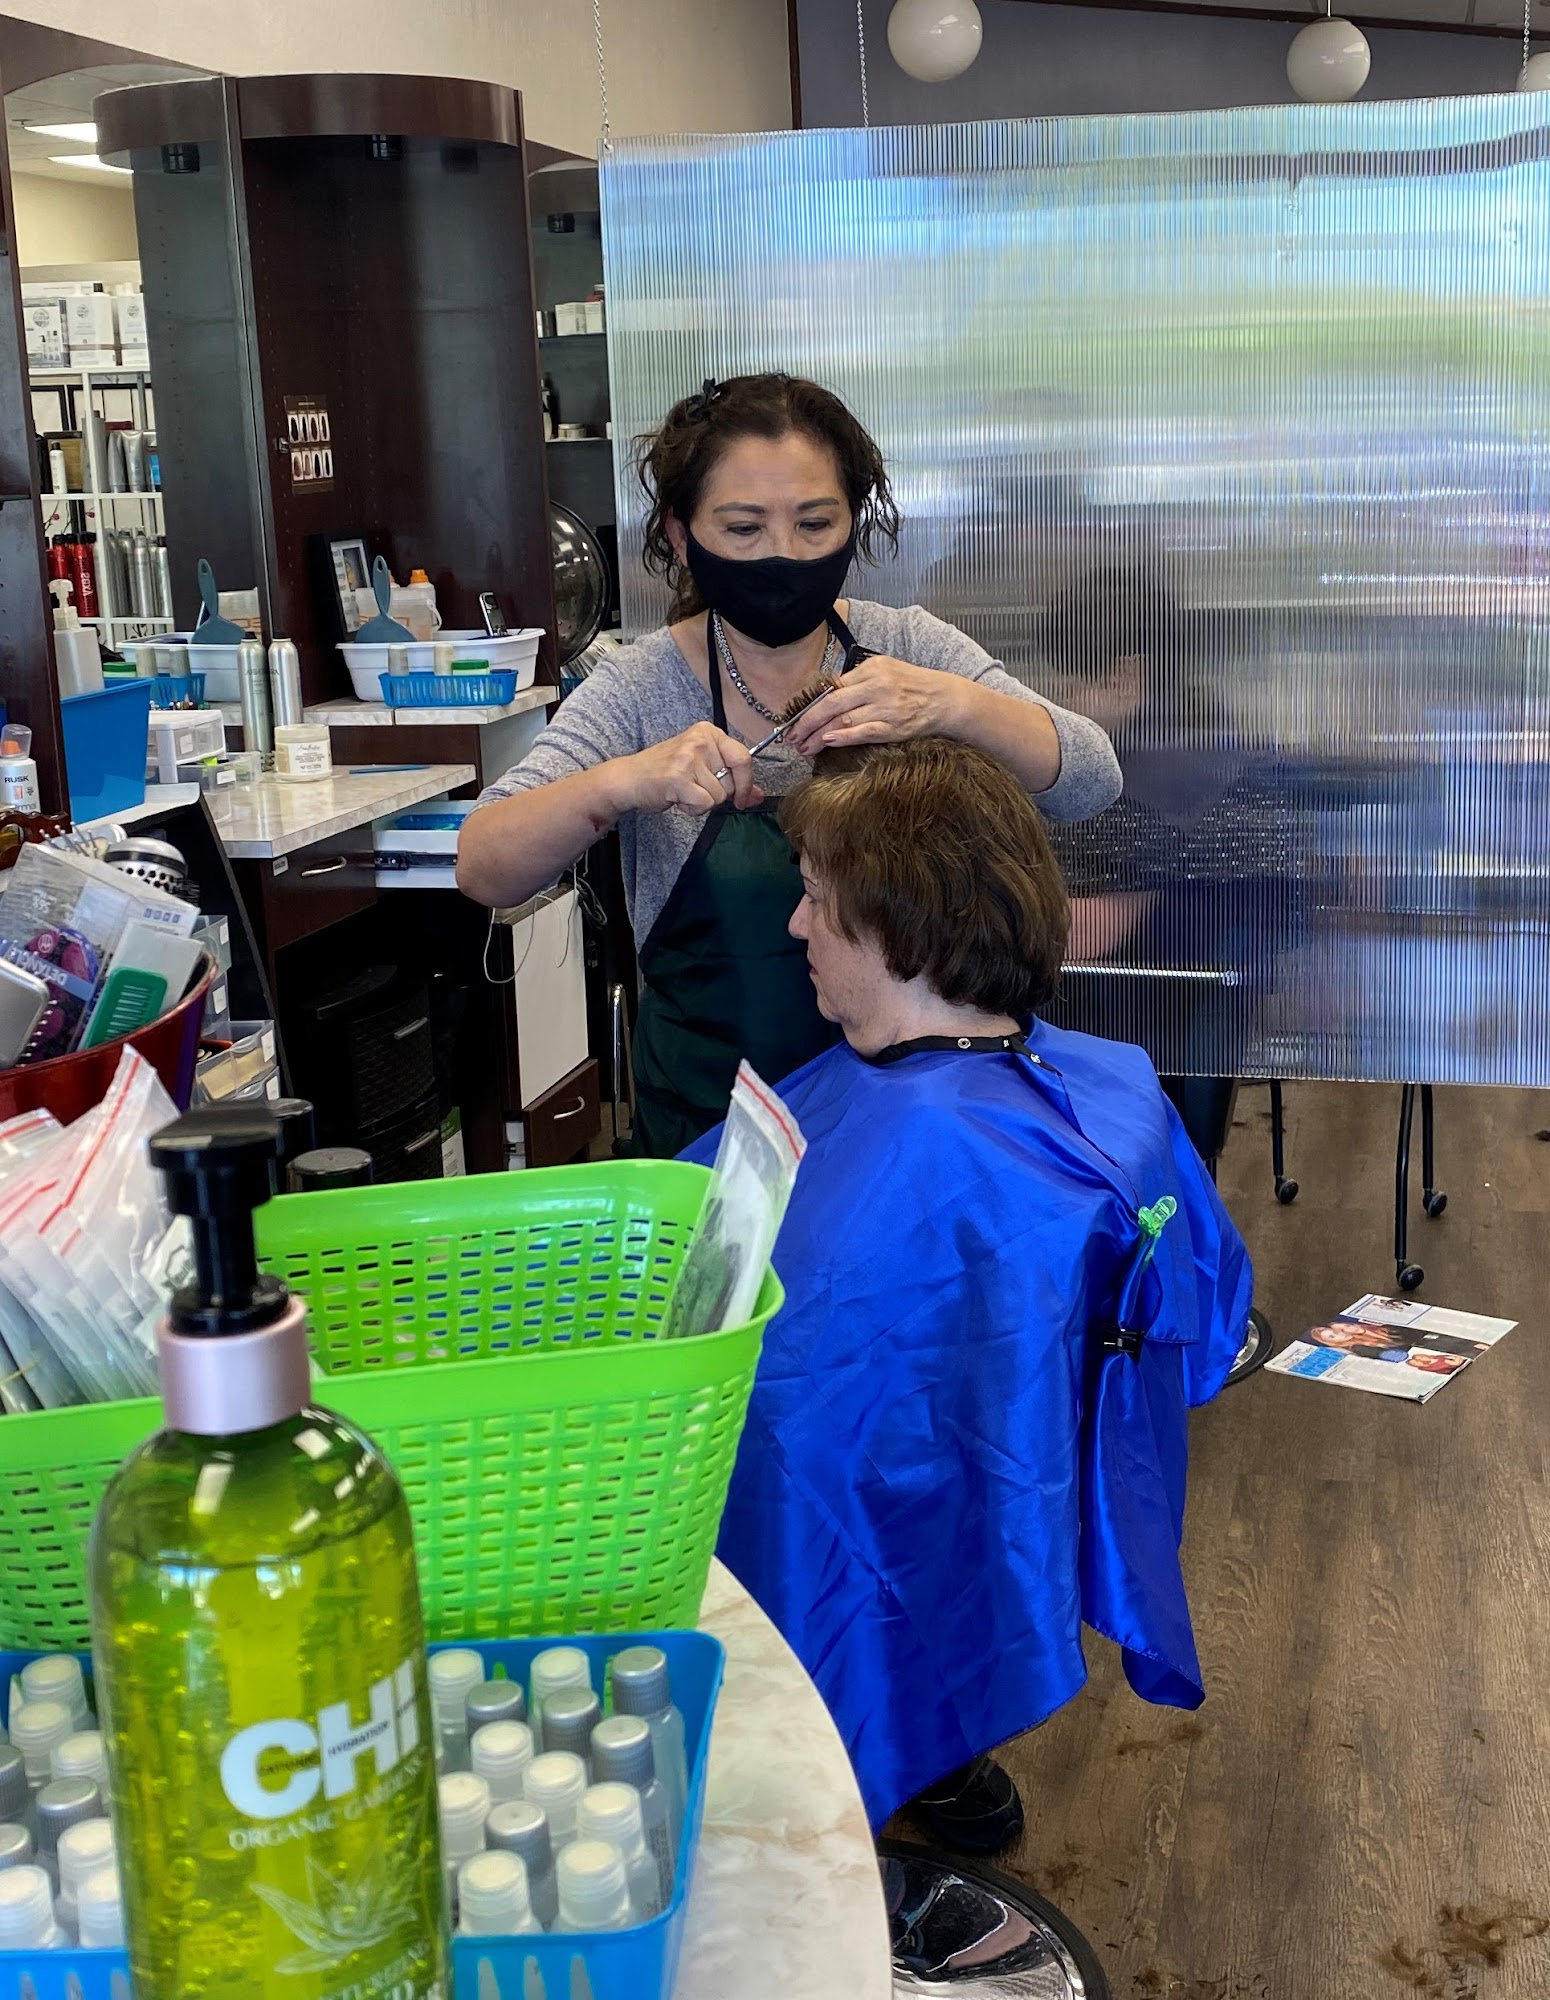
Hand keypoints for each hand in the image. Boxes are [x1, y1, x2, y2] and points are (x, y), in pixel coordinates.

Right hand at [619, 722, 764, 816]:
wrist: (630, 778)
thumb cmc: (666, 772)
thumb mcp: (702, 767)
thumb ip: (733, 779)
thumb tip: (760, 795)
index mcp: (708, 732)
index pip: (743, 758)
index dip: (747, 783)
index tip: (743, 798)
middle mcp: (700, 741)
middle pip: (732, 782)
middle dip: (718, 794)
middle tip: (696, 788)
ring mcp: (688, 758)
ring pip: (718, 796)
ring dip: (702, 802)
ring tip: (684, 792)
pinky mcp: (679, 778)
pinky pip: (705, 804)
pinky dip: (693, 809)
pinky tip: (679, 799)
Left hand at [786, 655, 963, 756]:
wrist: (945, 698)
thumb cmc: (913, 686)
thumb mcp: (885, 671)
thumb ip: (858, 681)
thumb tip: (827, 694)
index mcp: (871, 669)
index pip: (832, 687)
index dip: (810, 705)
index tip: (795, 719)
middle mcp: (876, 685)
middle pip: (831, 703)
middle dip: (807, 721)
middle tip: (792, 736)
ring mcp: (884, 707)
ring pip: (843, 719)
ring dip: (819, 734)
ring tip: (804, 747)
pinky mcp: (893, 726)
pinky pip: (863, 731)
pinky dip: (844, 736)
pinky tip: (828, 741)